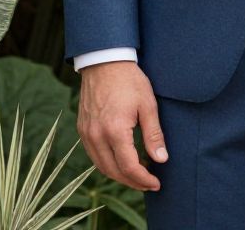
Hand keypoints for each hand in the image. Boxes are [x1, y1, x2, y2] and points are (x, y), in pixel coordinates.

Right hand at [76, 60, 166, 191]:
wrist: (104, 61)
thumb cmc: (129, 80)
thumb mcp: (148, 104)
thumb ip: (154, 134)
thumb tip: (161, 160)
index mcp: (115, 130)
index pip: (129, 167)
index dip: (144, 179)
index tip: (156, 183)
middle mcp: (97, 136)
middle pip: (113, 171)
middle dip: (132, 181)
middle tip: (149, 183)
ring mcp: (87, 133)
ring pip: (101, 166)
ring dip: (119, 175)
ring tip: (137, 175)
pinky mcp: (82, 129)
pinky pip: (93, 155)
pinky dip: (107, 164)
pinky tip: (121, 161)